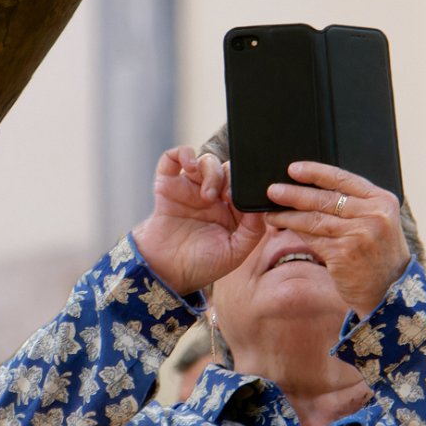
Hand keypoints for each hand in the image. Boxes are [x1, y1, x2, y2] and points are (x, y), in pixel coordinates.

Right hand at [131, 147, 265, 294]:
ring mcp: (189, 189)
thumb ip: (253, 230)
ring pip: (205, 160)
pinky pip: (172, 158)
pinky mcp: (167, 185)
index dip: (245, 186)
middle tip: (226, 196)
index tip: (239, 199)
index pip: (243, 184)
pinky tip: (190, 163)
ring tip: (207, 195)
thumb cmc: (200, 265)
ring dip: (210, 171)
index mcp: (230, 209)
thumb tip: (260, 205)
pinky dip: (182, 153)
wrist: (165, 272)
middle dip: (230, 177)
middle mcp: (211, 196)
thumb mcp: (235, 252)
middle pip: (227, 169)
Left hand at [264, 161, 410, 313]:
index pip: (344, 178)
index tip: (293, 169)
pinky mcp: (344, 253)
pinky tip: (283, 229)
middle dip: (295, 193)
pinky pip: (313, 238)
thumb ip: (356, 204)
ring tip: (271, 211)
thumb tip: (314, 188)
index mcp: (382, 200)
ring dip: (289, 215)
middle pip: (326, 198)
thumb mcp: (377, 222)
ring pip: (315, 218)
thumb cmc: (379, 254)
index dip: (315, 172)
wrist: (390, 291)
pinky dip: (296, 232)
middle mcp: (373, 215)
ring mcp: (359, 234)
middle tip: (273, 190)